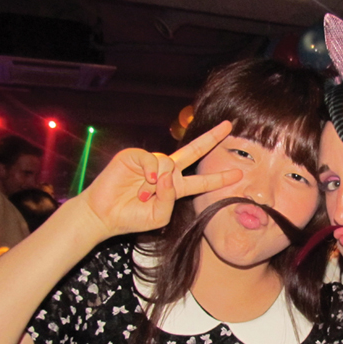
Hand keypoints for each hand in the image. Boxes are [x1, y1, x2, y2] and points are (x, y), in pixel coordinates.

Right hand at [79, 121, 241, 238]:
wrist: (105, 215)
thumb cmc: (132, 218)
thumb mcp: (159, 216)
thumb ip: (170, 198)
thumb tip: (167, 175)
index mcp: (175, 188)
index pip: (201, 181)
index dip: (219, 178)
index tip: (238, 173)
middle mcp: (166, 172)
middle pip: (194, 151)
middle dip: (211, 138)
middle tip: (229, 125)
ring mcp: (151, 163)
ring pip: (169, 162)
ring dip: (159, 182)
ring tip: (144, 195)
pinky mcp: (135, 156)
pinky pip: (152, 158)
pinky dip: (150, 171)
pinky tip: (144, 183)